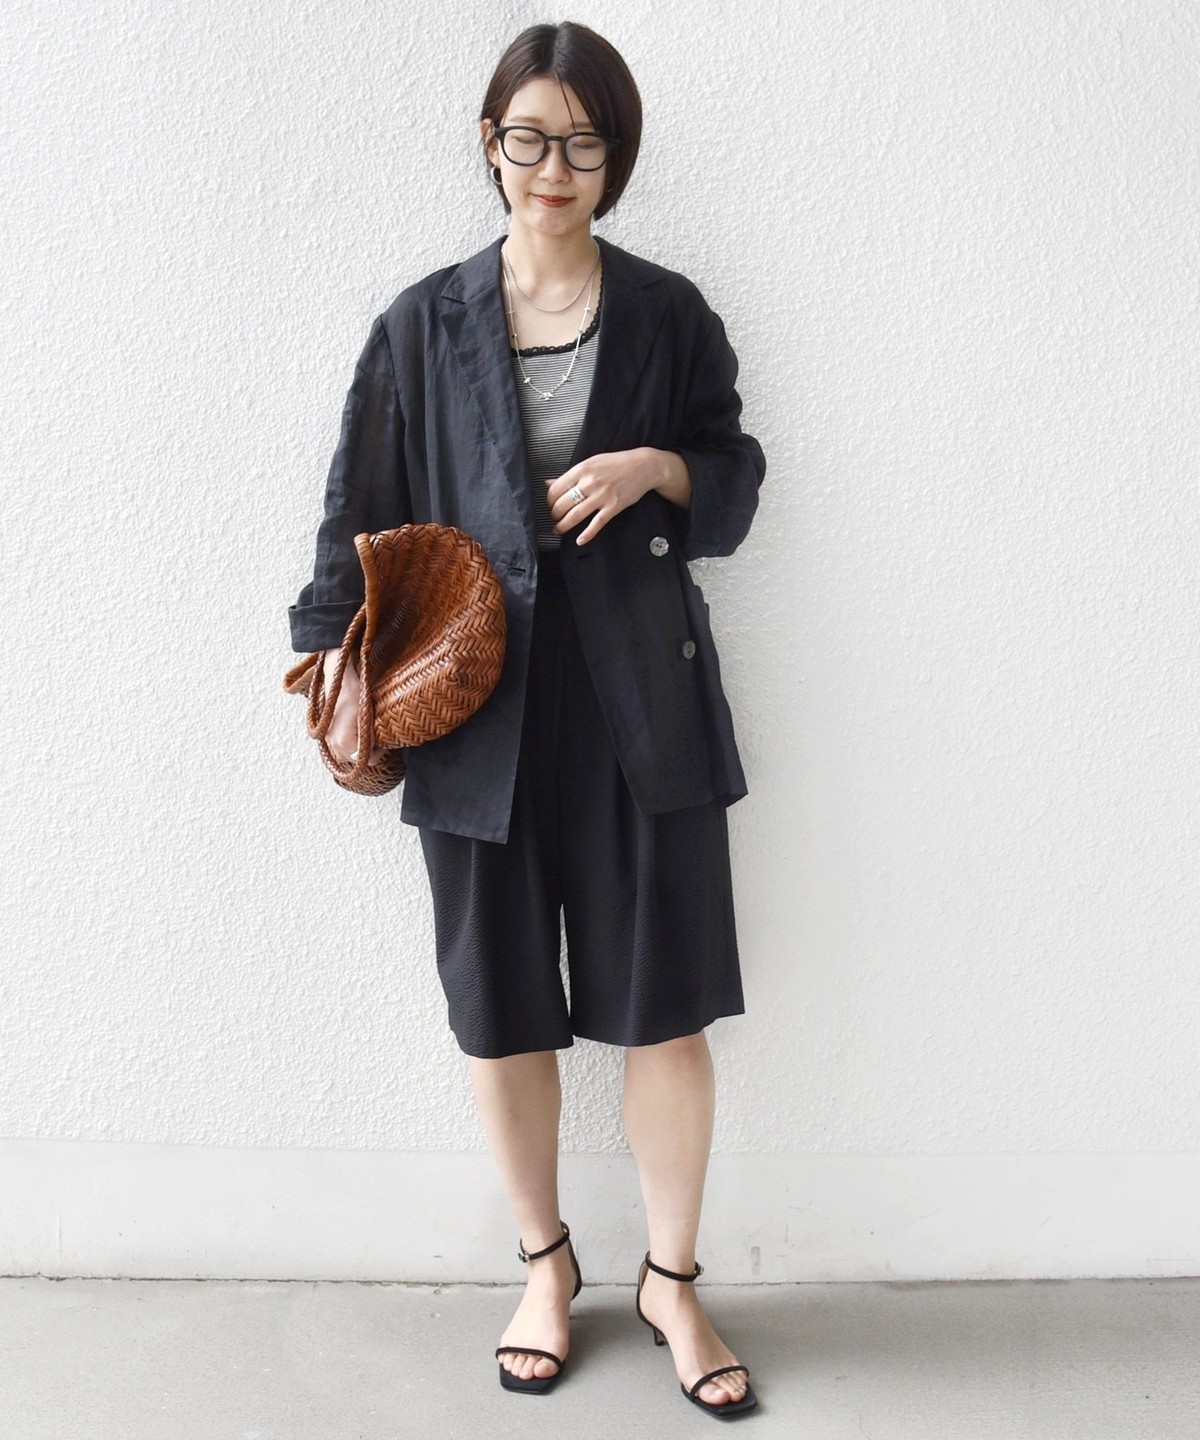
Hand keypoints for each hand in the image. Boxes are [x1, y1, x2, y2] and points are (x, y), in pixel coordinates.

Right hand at [321, 651, 384, 766]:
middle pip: (356, 760)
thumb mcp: (368, 716)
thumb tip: (376, 750)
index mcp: (345, 743)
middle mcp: (333, 745)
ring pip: (346, 755)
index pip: (368, 760)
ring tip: (364, 734)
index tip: (383, 741)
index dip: (379, 752)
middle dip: (367, 751)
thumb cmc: (354, 692)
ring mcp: (327, 740)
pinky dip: (347, 744)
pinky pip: (338, 748)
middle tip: (375, 736)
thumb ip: (371, 738)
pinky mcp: (325, 733)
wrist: (338, 676)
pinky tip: (354, 732)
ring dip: (356, 748)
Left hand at [546, 447, 691, 544]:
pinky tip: (580, 540)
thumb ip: (569, 475)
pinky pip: (597, 524)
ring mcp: (602, 496)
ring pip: (575, 516)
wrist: (643, 466)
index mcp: (582, 469)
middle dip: (554, 515)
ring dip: (563, 526)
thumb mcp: (590, 463)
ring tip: (558, 530)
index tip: (550, 504)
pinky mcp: (614, 507)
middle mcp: (590, 483)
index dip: (549, 500)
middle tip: (554, 518)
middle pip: (562, 504)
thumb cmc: (617, 463)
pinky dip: (587, 535)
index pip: (555, 489)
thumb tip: (548, 483)